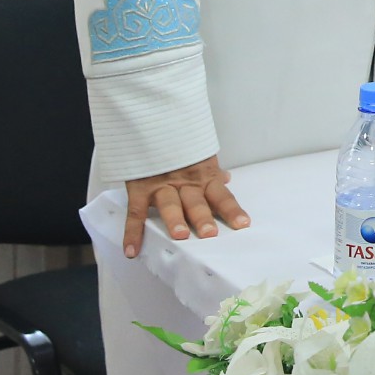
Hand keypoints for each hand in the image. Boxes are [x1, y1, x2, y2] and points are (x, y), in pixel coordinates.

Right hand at [123, 155, 248, 258]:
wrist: (152, 124)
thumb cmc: (180, 145)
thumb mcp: (199, 154)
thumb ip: (211, 172)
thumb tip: (227, 178)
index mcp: (203, 177)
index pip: (221, 196)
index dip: (231, 210)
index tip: (242, 224)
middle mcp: (185, 183)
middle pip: (196, 202)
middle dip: (203, 217)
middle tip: (209, 233)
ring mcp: (161, 185)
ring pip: (169, 204)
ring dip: (175, 220)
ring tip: (180, 235)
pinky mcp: (140, 187)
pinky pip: (135, 212)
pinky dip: (132, 232)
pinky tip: (132, 250)